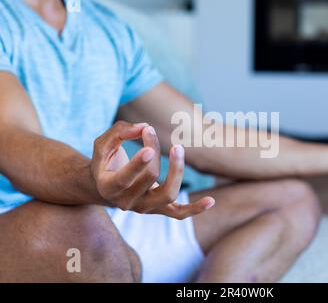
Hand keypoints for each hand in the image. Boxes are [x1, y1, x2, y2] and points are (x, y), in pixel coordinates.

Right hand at [91, 121, 214, 218]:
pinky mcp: (159, 209)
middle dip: (152, 150)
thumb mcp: (102, 144)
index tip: (149, 147)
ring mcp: (145, 208)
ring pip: (168, 195)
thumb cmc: (105, 161)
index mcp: (109, 187)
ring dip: (177, 171)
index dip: (138, 165)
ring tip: (178, 148)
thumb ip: (119, 132)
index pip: (125, 179)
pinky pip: (179, 213)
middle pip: (149, 177)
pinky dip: (196, 209)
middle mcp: (126, 202)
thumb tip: (144, 127)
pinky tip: (211, 200)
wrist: (105, 186)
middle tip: (149, 130)